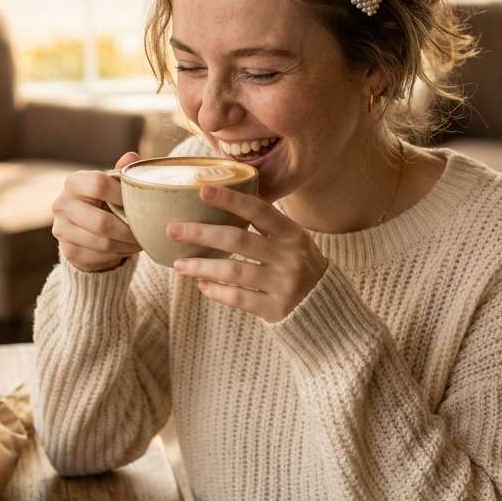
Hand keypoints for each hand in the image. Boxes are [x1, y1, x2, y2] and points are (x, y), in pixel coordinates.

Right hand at [52, 151, 141, 271]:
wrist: (83, 228)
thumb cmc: (104, 200)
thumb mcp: (112, 184)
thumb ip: (122, 172)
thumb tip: (132, 157)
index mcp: (74, 182)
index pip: (99, 185)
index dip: (123, 195)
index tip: (140, 202)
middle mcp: (62, 204)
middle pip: (102, 222)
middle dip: (129, 230)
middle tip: (145, 231)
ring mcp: (61, 230)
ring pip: (103, 243)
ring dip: (127, 245)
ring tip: (141, 241)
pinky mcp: (68, 251)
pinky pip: (100, 257)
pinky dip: (119, 255)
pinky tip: (127, 248)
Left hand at [167, 185, 327, 322]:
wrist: (328, 310)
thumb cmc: (301, 269)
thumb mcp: (294, 242)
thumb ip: (268, 226)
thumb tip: (224, 201)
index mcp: (293, 235)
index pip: (259, 211)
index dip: (231, 199)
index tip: (203, 190)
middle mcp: (289, 258)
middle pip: (238, 240)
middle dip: (202, 233)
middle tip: (173, 229)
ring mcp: (283, 285)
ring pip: (233, 272)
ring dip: (201, 267)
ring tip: (178, 265)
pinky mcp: (275, 310)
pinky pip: (238, 298)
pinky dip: (216, 291)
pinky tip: (201, 285)